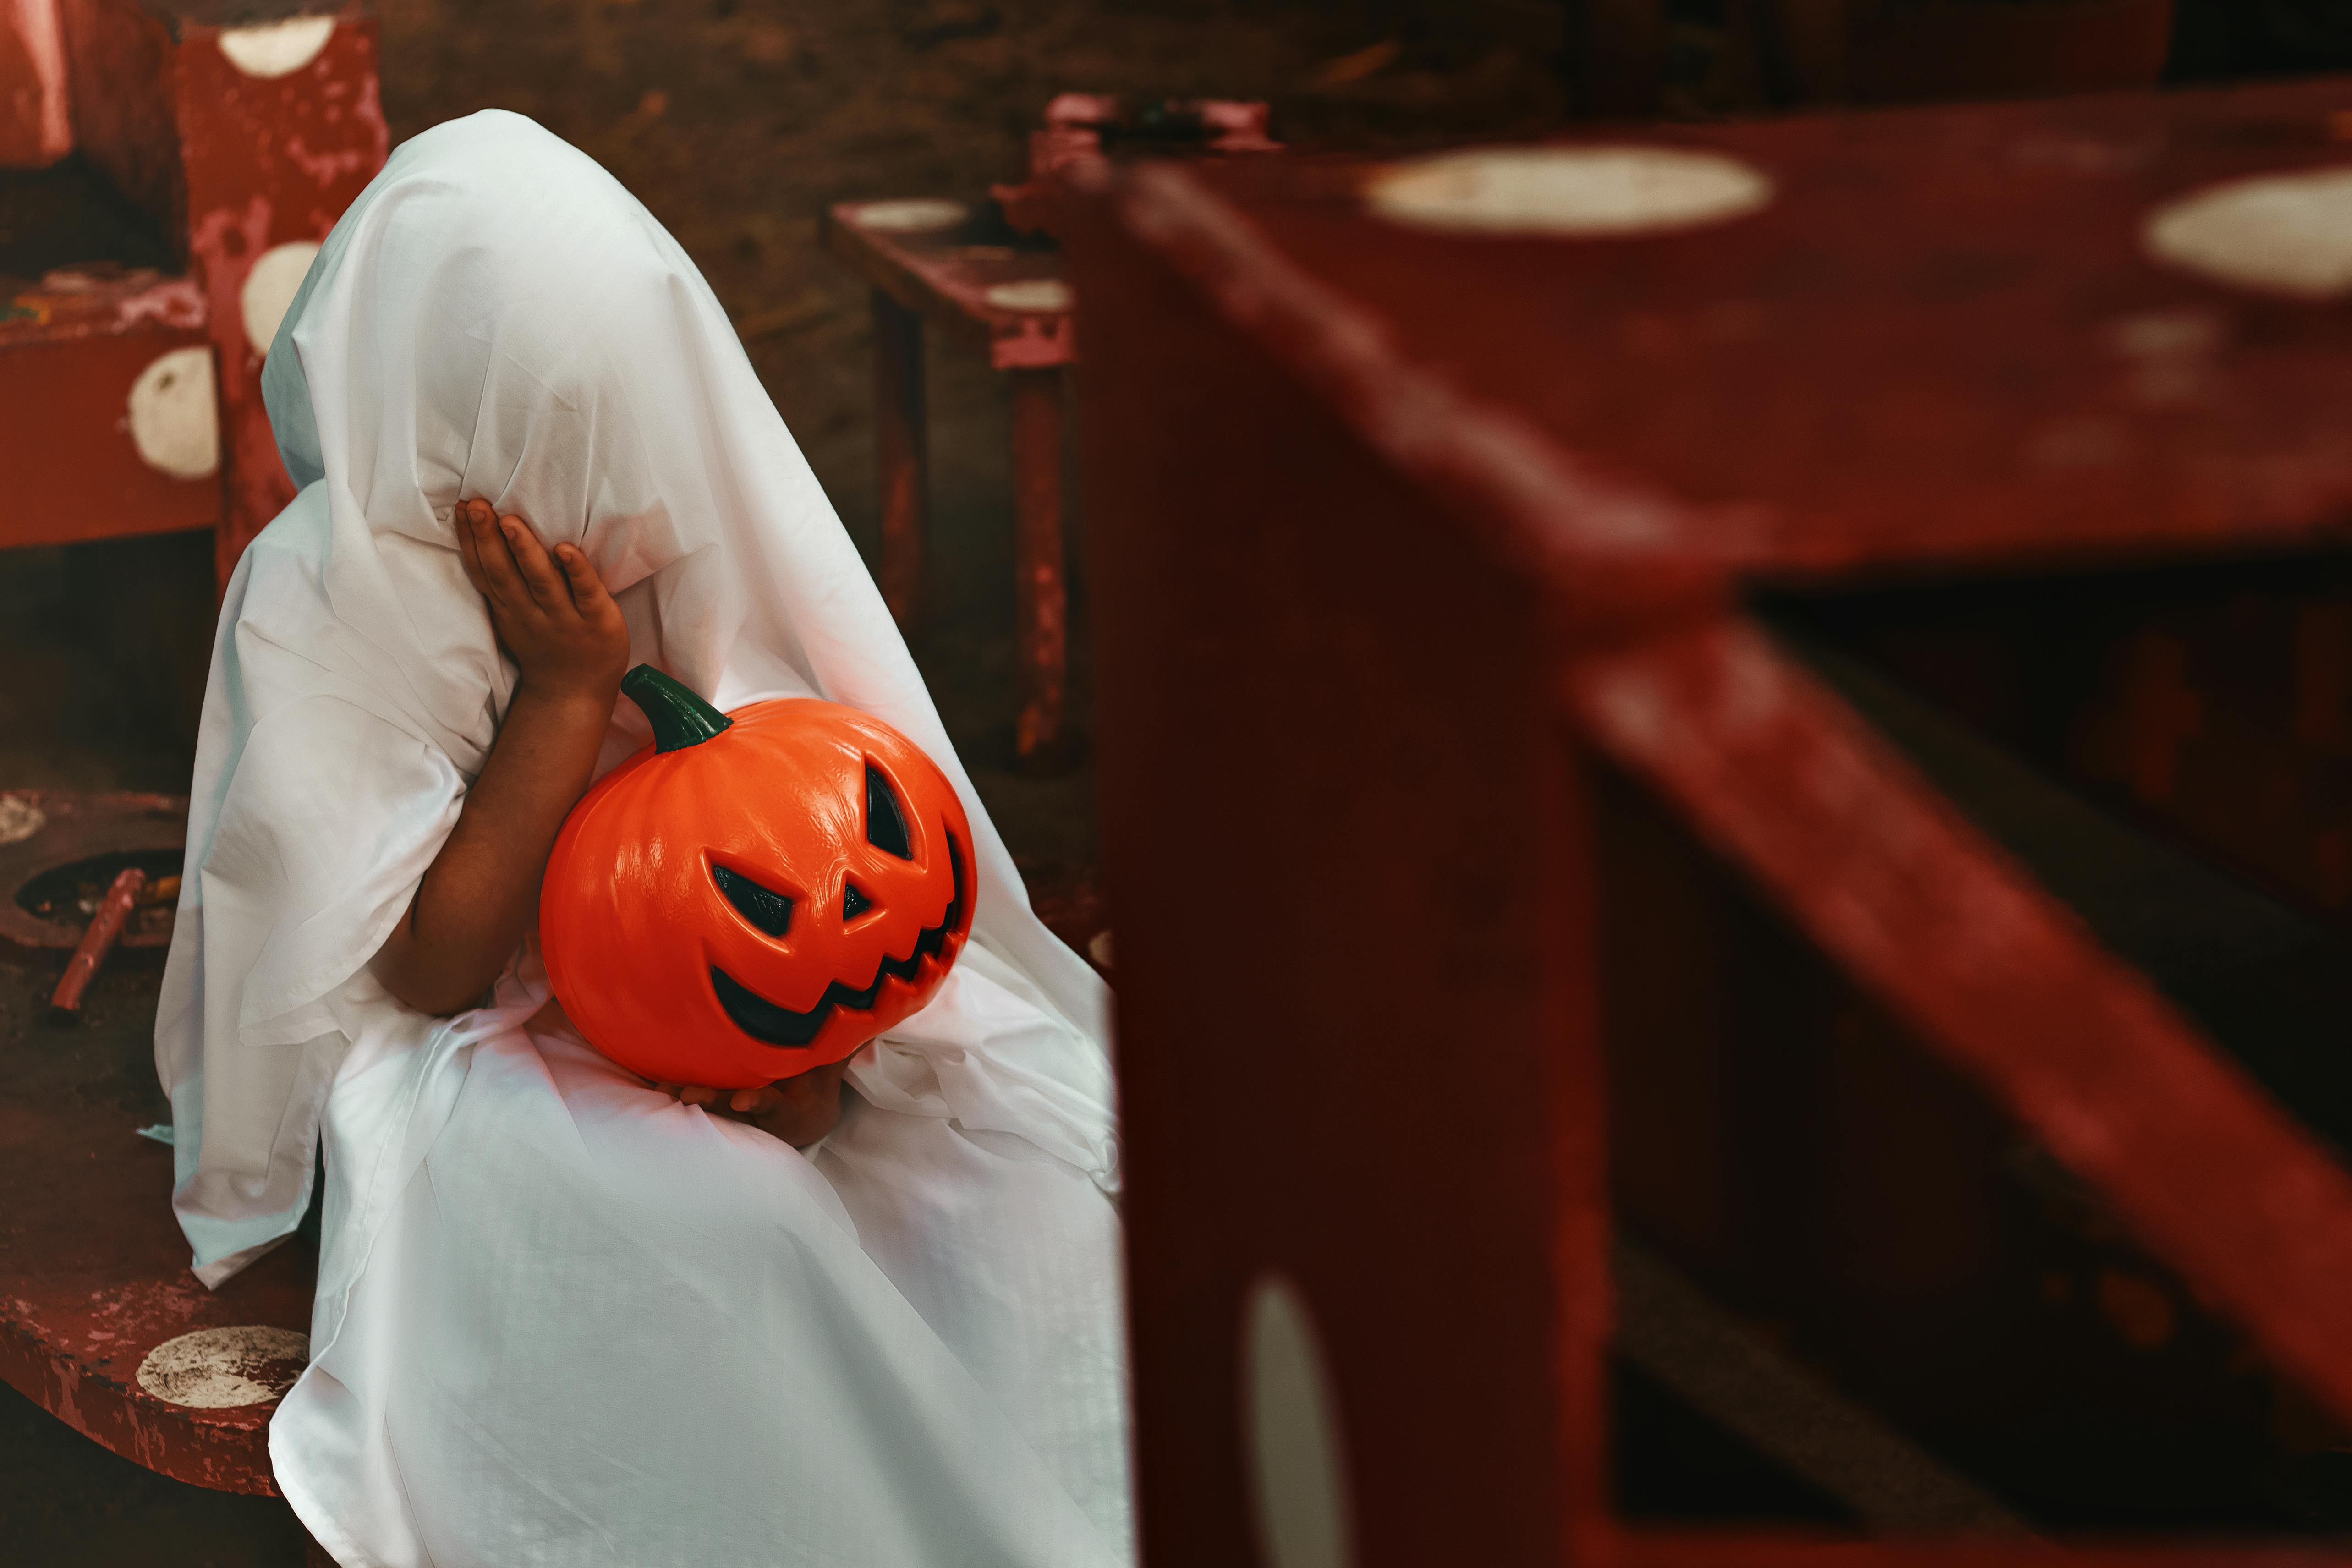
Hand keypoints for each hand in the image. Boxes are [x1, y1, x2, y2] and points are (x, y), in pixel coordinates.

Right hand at [455, 498, 628, 705]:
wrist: (573, 695)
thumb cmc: (545, 646)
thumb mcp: (513, 618)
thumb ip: (504, 585)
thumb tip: (487, 538)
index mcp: (508, 608)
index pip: (484, 571)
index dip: (470, 540)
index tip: (463, 507)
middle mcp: (530, 613)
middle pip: (504, 573)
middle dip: (488, 538)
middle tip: (478, 505)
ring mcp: (564, 619)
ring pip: (540, 582)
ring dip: (525, 551)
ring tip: (511, 521)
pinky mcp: (597, 621)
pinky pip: (585, 593)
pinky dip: (576, 571)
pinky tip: (567, 550)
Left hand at [661, 1057, 852, 1146]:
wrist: (809, 1114)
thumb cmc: (818, 1082)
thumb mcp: (832, 1070)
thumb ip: (844, 1048)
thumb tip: (874, 1021)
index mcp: (788, 1108)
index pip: (771, 1105)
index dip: (757, 1102)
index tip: (741, 1100)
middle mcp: (760, 1113)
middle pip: (733, 1108)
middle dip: (711, 1100)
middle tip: (687, 1094)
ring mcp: (740, 1111)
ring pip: (712, 1106)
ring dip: (690, 1096)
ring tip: (665, 1088)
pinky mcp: (725, 1103)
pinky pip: (703, 1098)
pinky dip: (685, 1091)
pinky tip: (657, 1083)